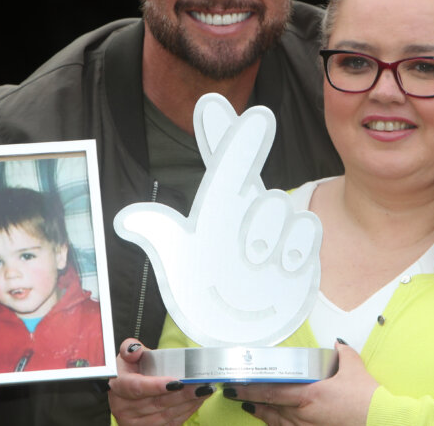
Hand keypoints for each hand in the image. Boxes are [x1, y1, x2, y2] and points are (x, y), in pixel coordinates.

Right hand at [109, 338, 212, 425]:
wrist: (125, 392)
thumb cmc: (129, 372)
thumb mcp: (127, 355)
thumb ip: (130, 348)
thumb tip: (135, 350)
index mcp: (118, 387)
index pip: (137, 387)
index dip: (157, 386)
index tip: (177, 381)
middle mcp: (124, 408)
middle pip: (157, 403)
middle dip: (182, 394)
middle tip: (200, 384)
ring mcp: (135, 422)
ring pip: (166, 415)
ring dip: (188, 403)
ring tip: (204, 390)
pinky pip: (170, 423)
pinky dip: (186, 412)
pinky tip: (197, 401)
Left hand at [114, 93, 320, 345]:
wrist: (241, 331)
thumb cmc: (207, 291)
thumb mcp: (179, 265)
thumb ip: (161, 236)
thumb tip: (126, 218)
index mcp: (218, 209)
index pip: (219, 163)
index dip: (217, 130)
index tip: (212, 101)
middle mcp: (247, 212)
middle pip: (250, 174)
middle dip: (251, 148)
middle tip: (257, 135)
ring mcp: (276, 230)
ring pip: (277, 206)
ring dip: (265, 231)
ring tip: (252, 261)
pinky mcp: (301, 252)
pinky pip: (307, 229)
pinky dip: (296, 246)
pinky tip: (283, 265)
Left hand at [223, 341, 376, 425]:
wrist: (382, 421)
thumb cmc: (368, 400)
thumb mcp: (354, 369)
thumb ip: (343, 354)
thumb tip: (337, 344)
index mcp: (311, 395)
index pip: (273, 391)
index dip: (251, 389)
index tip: (236, 384)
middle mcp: (305, 415)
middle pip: (270, 408)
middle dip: (250, 399)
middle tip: (234, 392)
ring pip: (277, 422)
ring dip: (262, 413)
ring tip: (248, 406)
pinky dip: (277, 425)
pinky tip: (272, 421)